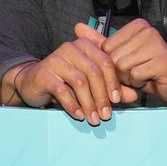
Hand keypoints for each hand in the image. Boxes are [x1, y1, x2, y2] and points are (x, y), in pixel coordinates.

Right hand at [4, 36, 138, 124]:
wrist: (32, 82)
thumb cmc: (66, 81)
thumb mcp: (90, 84)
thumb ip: (112, 88)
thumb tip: (134, 96)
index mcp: (86, 46)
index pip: (106, 62)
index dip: (114, 82)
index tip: (118, 101)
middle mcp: (71, 48)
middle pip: (94, 72)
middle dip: (102, 97)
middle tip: (106, 115)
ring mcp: (56, 59)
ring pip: (80, 81)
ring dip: (89, 103)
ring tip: (93, 119)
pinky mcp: (44, 73)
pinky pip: (62, 90)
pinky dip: (73, 105)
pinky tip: (79, 115)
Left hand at [76, 20, 166, 102]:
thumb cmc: (147, 69)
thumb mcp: (121, 56)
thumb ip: (99, 43)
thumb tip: (77, 27)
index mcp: (137, 26)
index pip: (107, 47)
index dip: (112, 63)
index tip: (129, 63)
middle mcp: (148, 31)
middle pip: (114, 58)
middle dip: (121, 72)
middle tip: (137, 71)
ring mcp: (157, 44)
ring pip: (123, 67)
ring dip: (130, 78)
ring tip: (144, 75)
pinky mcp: (163, 61)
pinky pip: (136, 75)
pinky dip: (139, 83)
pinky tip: (150, 79)